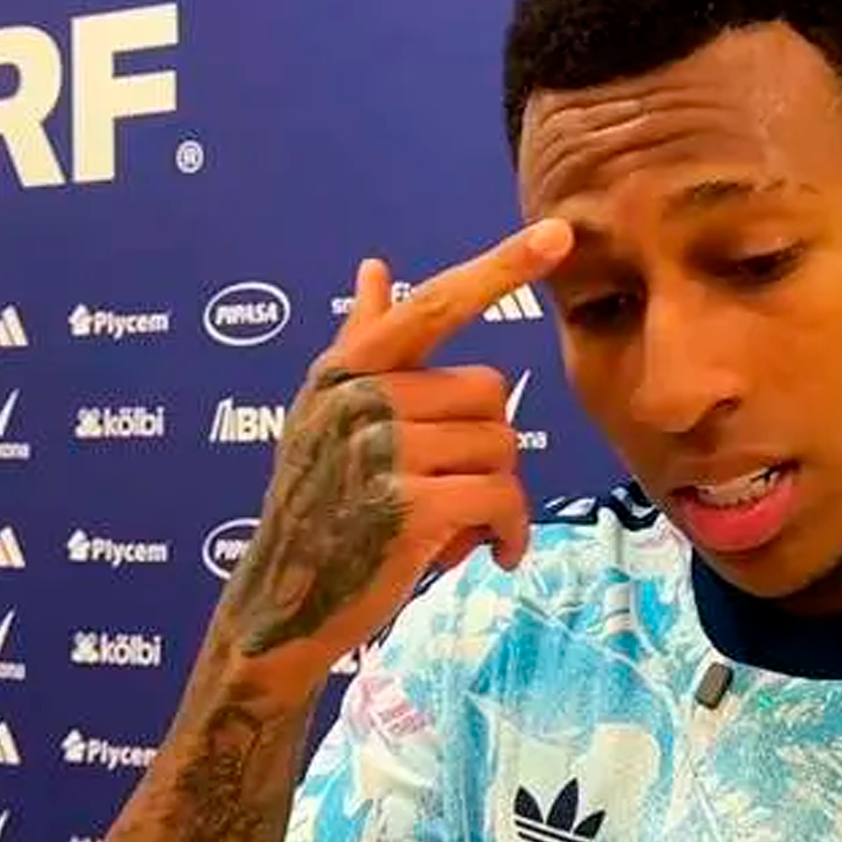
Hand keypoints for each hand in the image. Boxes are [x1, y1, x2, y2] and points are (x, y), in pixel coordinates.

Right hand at [214, 218, 573, 699]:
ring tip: (454, 526)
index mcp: (347, 371)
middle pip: (490, 392)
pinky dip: (511, 533)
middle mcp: (360, 398)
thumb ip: (360, 342)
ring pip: (503, 447)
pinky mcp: (408, 506)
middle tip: (449, 490)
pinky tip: (493, 556)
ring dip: (497, 496)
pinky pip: (503, 498)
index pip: (434, 307)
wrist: (283, 608)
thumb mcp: (325, 417)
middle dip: (486, 446)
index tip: (558, 234)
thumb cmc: (318, 508)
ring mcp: (381, 450)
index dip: (499, 268)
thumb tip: (377, 267)